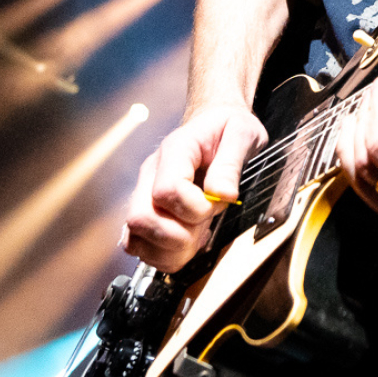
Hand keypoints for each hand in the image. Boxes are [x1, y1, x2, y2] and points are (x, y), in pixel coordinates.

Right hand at [124, 104, 266, 271]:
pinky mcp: (148, 212)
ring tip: (197, 235)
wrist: (215, 122)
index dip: (196, 208)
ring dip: (170, 249)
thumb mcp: (242, 134)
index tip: (217, 203)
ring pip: (135, 238)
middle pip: (140, 219)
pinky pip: (140, 245)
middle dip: (178, 236)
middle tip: (204, 225)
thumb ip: (231, 164)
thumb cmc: (227, 127)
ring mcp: (145, 194)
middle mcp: (151, 174)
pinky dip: (165, 254)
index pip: (167, 191)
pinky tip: (188, 240)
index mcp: (175, 151)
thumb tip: (221, 194)